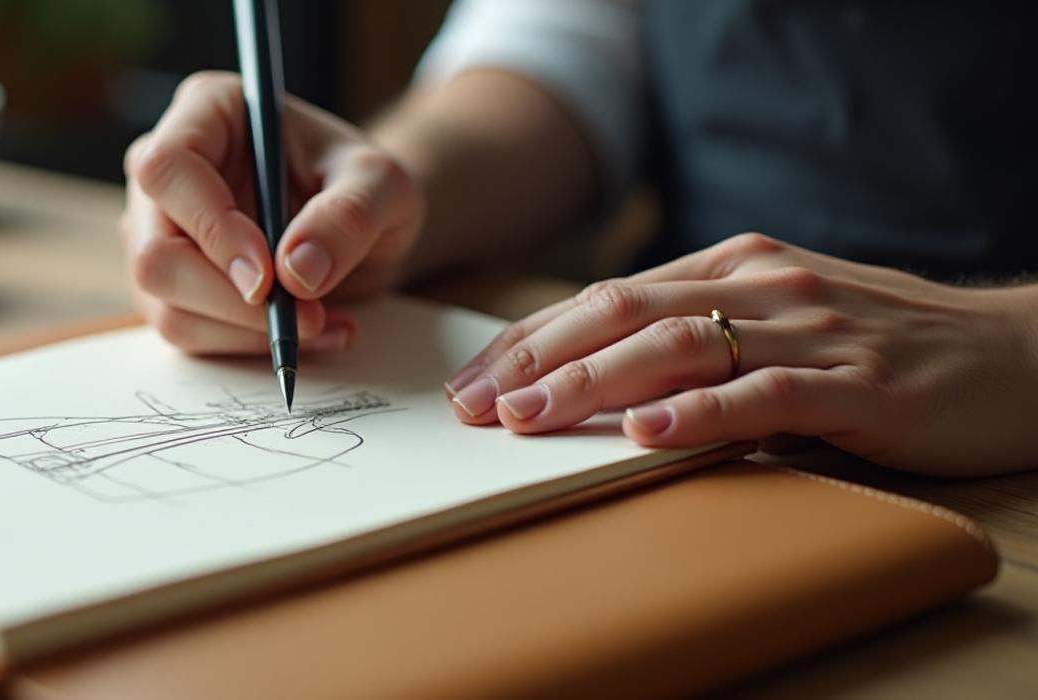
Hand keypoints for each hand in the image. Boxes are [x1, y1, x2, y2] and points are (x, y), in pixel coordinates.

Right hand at [120, 71, 422, 353]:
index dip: (210, 227)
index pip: (168, 168)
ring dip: (246, 332)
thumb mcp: (383, 185)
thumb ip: (351, 215)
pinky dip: (247, 346)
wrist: (356, 223)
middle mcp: (164, 171)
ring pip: (165, 304)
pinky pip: (187, 331)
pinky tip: (303, 330)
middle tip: (307, 315)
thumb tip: (297, 271)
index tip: (267, 277)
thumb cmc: (359, 185)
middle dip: (230, 300)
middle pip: (155, 252)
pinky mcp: (168, 284)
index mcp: (205, 111)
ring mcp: (155, 231)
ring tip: (324, 323)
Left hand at [445, 233, 1037, 475]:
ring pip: (677, 345)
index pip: (605, 298)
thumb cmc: (885, 347)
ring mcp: (812, 330)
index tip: (472, 382)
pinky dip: (699, 413)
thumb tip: (598, 382)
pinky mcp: (859, 384)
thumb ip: (704, 338)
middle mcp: (764, 284)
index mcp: (736, 266)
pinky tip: (647, 432)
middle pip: (621, 312)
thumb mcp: (782, 324)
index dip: (531, 339)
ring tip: (528, 418)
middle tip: (472, 407)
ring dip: (591, 384)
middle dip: (535, 360)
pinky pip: (764, 394)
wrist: (1020, 356)